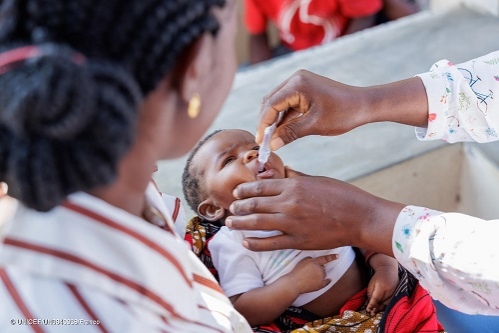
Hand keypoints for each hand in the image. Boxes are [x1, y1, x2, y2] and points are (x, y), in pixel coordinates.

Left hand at [226, 167, 403, 254]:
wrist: (361, 218)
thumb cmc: (342, 195)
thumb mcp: (317, 180)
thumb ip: (296, 178)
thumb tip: (282, 173)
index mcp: (293, 186)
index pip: (260, 186)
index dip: (244, 189)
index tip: (237, 192)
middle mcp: (288, 203)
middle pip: (254, 204)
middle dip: (238, 207)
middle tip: (231, 209)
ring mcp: (292, 223)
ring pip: (257, 223)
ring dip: (240, 224)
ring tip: (230, 224)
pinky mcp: (298, 241)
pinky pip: (270, 243)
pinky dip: (255, 243)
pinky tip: (246, 242)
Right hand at [255, 71, 427, 150]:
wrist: (365, 105)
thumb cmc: (343, 113)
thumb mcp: (314, 126)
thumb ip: (290, 133)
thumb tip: (272, 144)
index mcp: (297, 84)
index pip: (270, 105)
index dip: (263, 124)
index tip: (260, 141)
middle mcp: (296, 79)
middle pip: (270, 101)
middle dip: (265, 122)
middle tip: (263, 141)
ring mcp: (301, 82)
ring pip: (278, 103)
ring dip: (274, 120)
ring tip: (271, 139)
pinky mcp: (305, 89)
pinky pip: (288, 103)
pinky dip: (284, 117)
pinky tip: (282, 131)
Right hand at [288, 254, 337, 293]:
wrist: (294, 283)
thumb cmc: (297, 272)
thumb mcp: (302, 261)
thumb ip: (310, 259)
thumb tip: (314, 260)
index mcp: (315, 262)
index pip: (325, 259)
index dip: (332, 257)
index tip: (337, 256)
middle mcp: (319, 269)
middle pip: (322, 267)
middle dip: (318, 268)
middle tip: (309, 271)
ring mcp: (321, 277)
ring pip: (323, 274)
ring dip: (319, 274)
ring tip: (309, 277)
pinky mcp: (321, 285)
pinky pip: (326, 282)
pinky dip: (327, 281)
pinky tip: (329, 280)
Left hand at [365, 264, 398, 315]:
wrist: (388, 271)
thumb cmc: (378, 277)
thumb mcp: (371, 283)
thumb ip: (370, 293)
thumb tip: (369, 303)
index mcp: (382, 287)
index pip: (376, 299)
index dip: (371, 305)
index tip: (368, 310)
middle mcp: (389, 291)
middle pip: (382, 303)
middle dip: (376, 309)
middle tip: (371, 314)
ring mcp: (394, 293)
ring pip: (387, 304)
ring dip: (381, 309)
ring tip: (375, 312)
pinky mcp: (396, 294)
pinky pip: (390, 302)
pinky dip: (385, 306)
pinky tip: (381, 308)